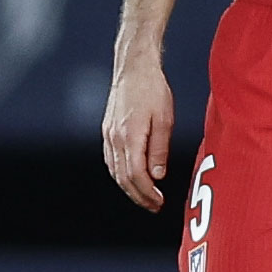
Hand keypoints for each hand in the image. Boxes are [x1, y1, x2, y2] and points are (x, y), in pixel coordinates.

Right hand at [102, 55, 174, 211]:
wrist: (134, 67)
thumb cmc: (153, 89)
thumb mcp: (164, 119)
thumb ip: (159, 150)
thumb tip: (157, 176)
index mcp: (130, 136)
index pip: (135, 176)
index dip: (147, 193)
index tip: (159, 202)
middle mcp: (115, 139)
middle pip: (123, 178)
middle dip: (138, 195)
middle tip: (154, 205)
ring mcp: (108, 134)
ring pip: (114, 171)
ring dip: (129, 187)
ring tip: (145, 196)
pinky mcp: (107, 129)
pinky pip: (110, 159)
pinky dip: (120, 173)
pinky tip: (131, 176)